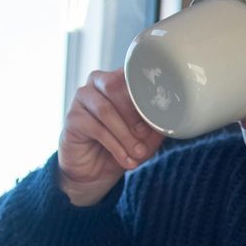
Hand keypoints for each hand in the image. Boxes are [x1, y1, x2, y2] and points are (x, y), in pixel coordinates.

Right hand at [56, 69, 165, 206]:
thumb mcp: (146, 137)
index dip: (146, 90)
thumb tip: (173, 119)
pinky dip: (115, 146)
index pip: (131, 72)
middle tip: (145, 136)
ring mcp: (82, 99)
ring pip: (106, 110)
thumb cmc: (122, 147)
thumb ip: (157, 125)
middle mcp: (97, 82)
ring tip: (138, 153)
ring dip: (126, 135)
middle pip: (116, 86)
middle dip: (134, 115)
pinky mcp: (73, 119)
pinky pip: (96, 128)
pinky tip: (126, 159)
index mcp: (118, 79)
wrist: (94, 172)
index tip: (161, 109)